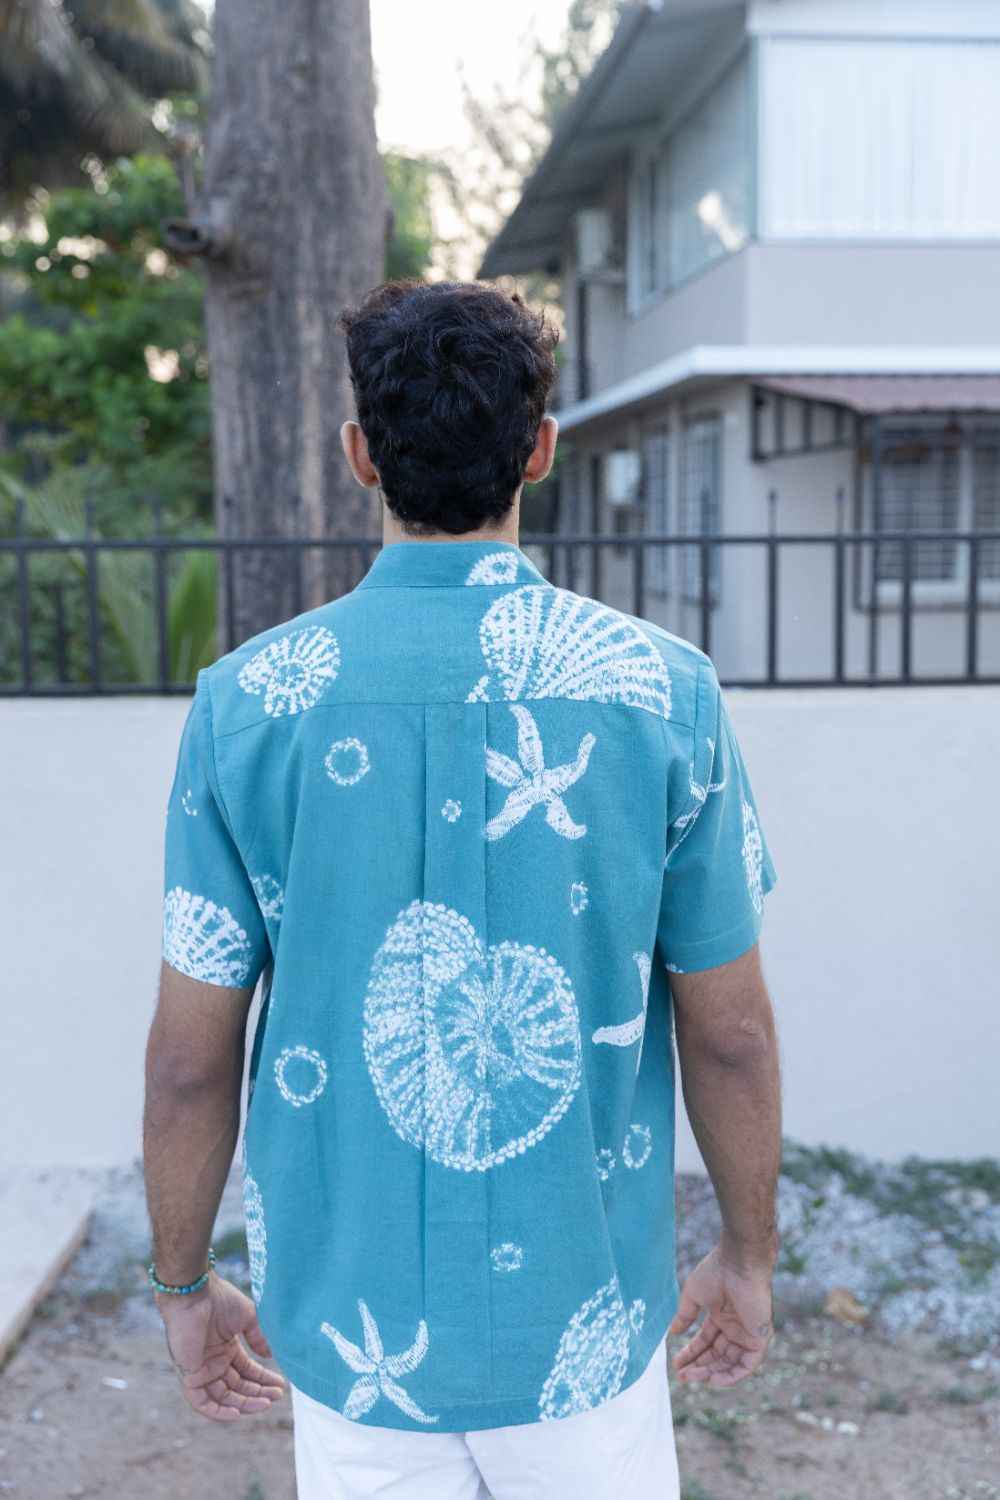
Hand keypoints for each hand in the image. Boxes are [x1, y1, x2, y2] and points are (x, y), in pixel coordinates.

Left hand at [155, 1273, 286, 1421]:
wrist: (194, 1294)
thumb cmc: (219, 1300)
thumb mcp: (247, 1317)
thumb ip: (258, 1337)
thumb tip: (270, 1356)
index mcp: (225, 1348)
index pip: (246, 1372)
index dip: (263, 1380)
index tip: (281, 1385)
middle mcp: (213, 1362)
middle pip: (237, 1387)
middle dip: (257, 1394)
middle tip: (276, 1397)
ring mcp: (201, 1370)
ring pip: (222, 1397)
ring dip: (244, 1404)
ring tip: (265, 1404)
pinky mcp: (188, 1376)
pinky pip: (201, 1402)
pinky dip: (217, 1412)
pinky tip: (237, 1413)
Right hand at [668, 1239, 775, 1386]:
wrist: (738, 1264)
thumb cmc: (716, 1272)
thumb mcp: (693, 1295)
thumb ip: (685, 1315)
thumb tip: (674, 1333)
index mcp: (722, 1315)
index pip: (707, 1341)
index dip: (692, 1354)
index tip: (676, 1364)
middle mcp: (736, 1327)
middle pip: (717, 1355)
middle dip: (699, 1367)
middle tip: (682, 1377)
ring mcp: (747, 1333)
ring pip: (730, 1362)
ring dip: (711, 1373)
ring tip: (691, 1378)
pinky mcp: (760, 1338)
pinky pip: (747, 1364)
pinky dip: (732, 1375)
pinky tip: (713, 1379)